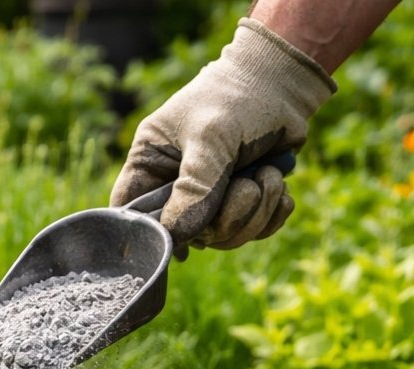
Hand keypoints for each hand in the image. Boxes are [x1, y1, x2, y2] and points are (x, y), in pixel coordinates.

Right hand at [110, 18, 334, 254]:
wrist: (283, 85)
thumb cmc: (237, 100)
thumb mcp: (211, 139)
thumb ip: (194, 188)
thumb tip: (179, 236)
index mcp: (150, 162)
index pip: (130, 211)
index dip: (148, 233)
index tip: (181, 238)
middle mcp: (175, 186)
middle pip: (187, 235)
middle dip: (226, 218)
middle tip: (247, 186)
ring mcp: (209, 198)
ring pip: (224, 237)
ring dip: (256, 211)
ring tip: (268, 175)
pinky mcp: (241, 203)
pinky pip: (252, 231)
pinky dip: (271, 212)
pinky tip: (277, 183)